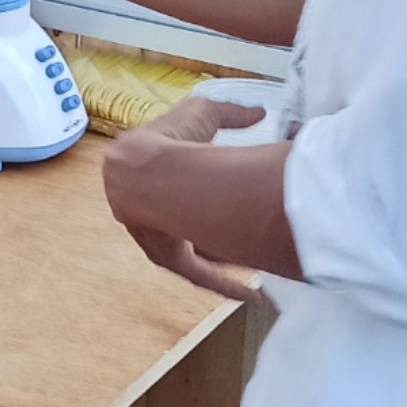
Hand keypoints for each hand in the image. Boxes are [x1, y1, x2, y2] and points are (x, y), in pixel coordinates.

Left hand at [105, 101, 275, 301]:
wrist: (148, 169)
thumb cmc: (169, 138)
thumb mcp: (203, 115)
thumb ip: (230, 114)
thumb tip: (258, 111)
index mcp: (152, 179)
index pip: (177, 194)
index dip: (200, 197)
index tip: (220, 199)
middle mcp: (151, 213)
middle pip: (188, 227)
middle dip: (215, 231)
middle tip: (244, 235)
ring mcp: (158, 237)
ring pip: (198, 254)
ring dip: (225, 258)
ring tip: (256, 264)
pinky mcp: (171, 256)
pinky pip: (202, 275)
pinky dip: (228, 286)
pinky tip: (252, 295)